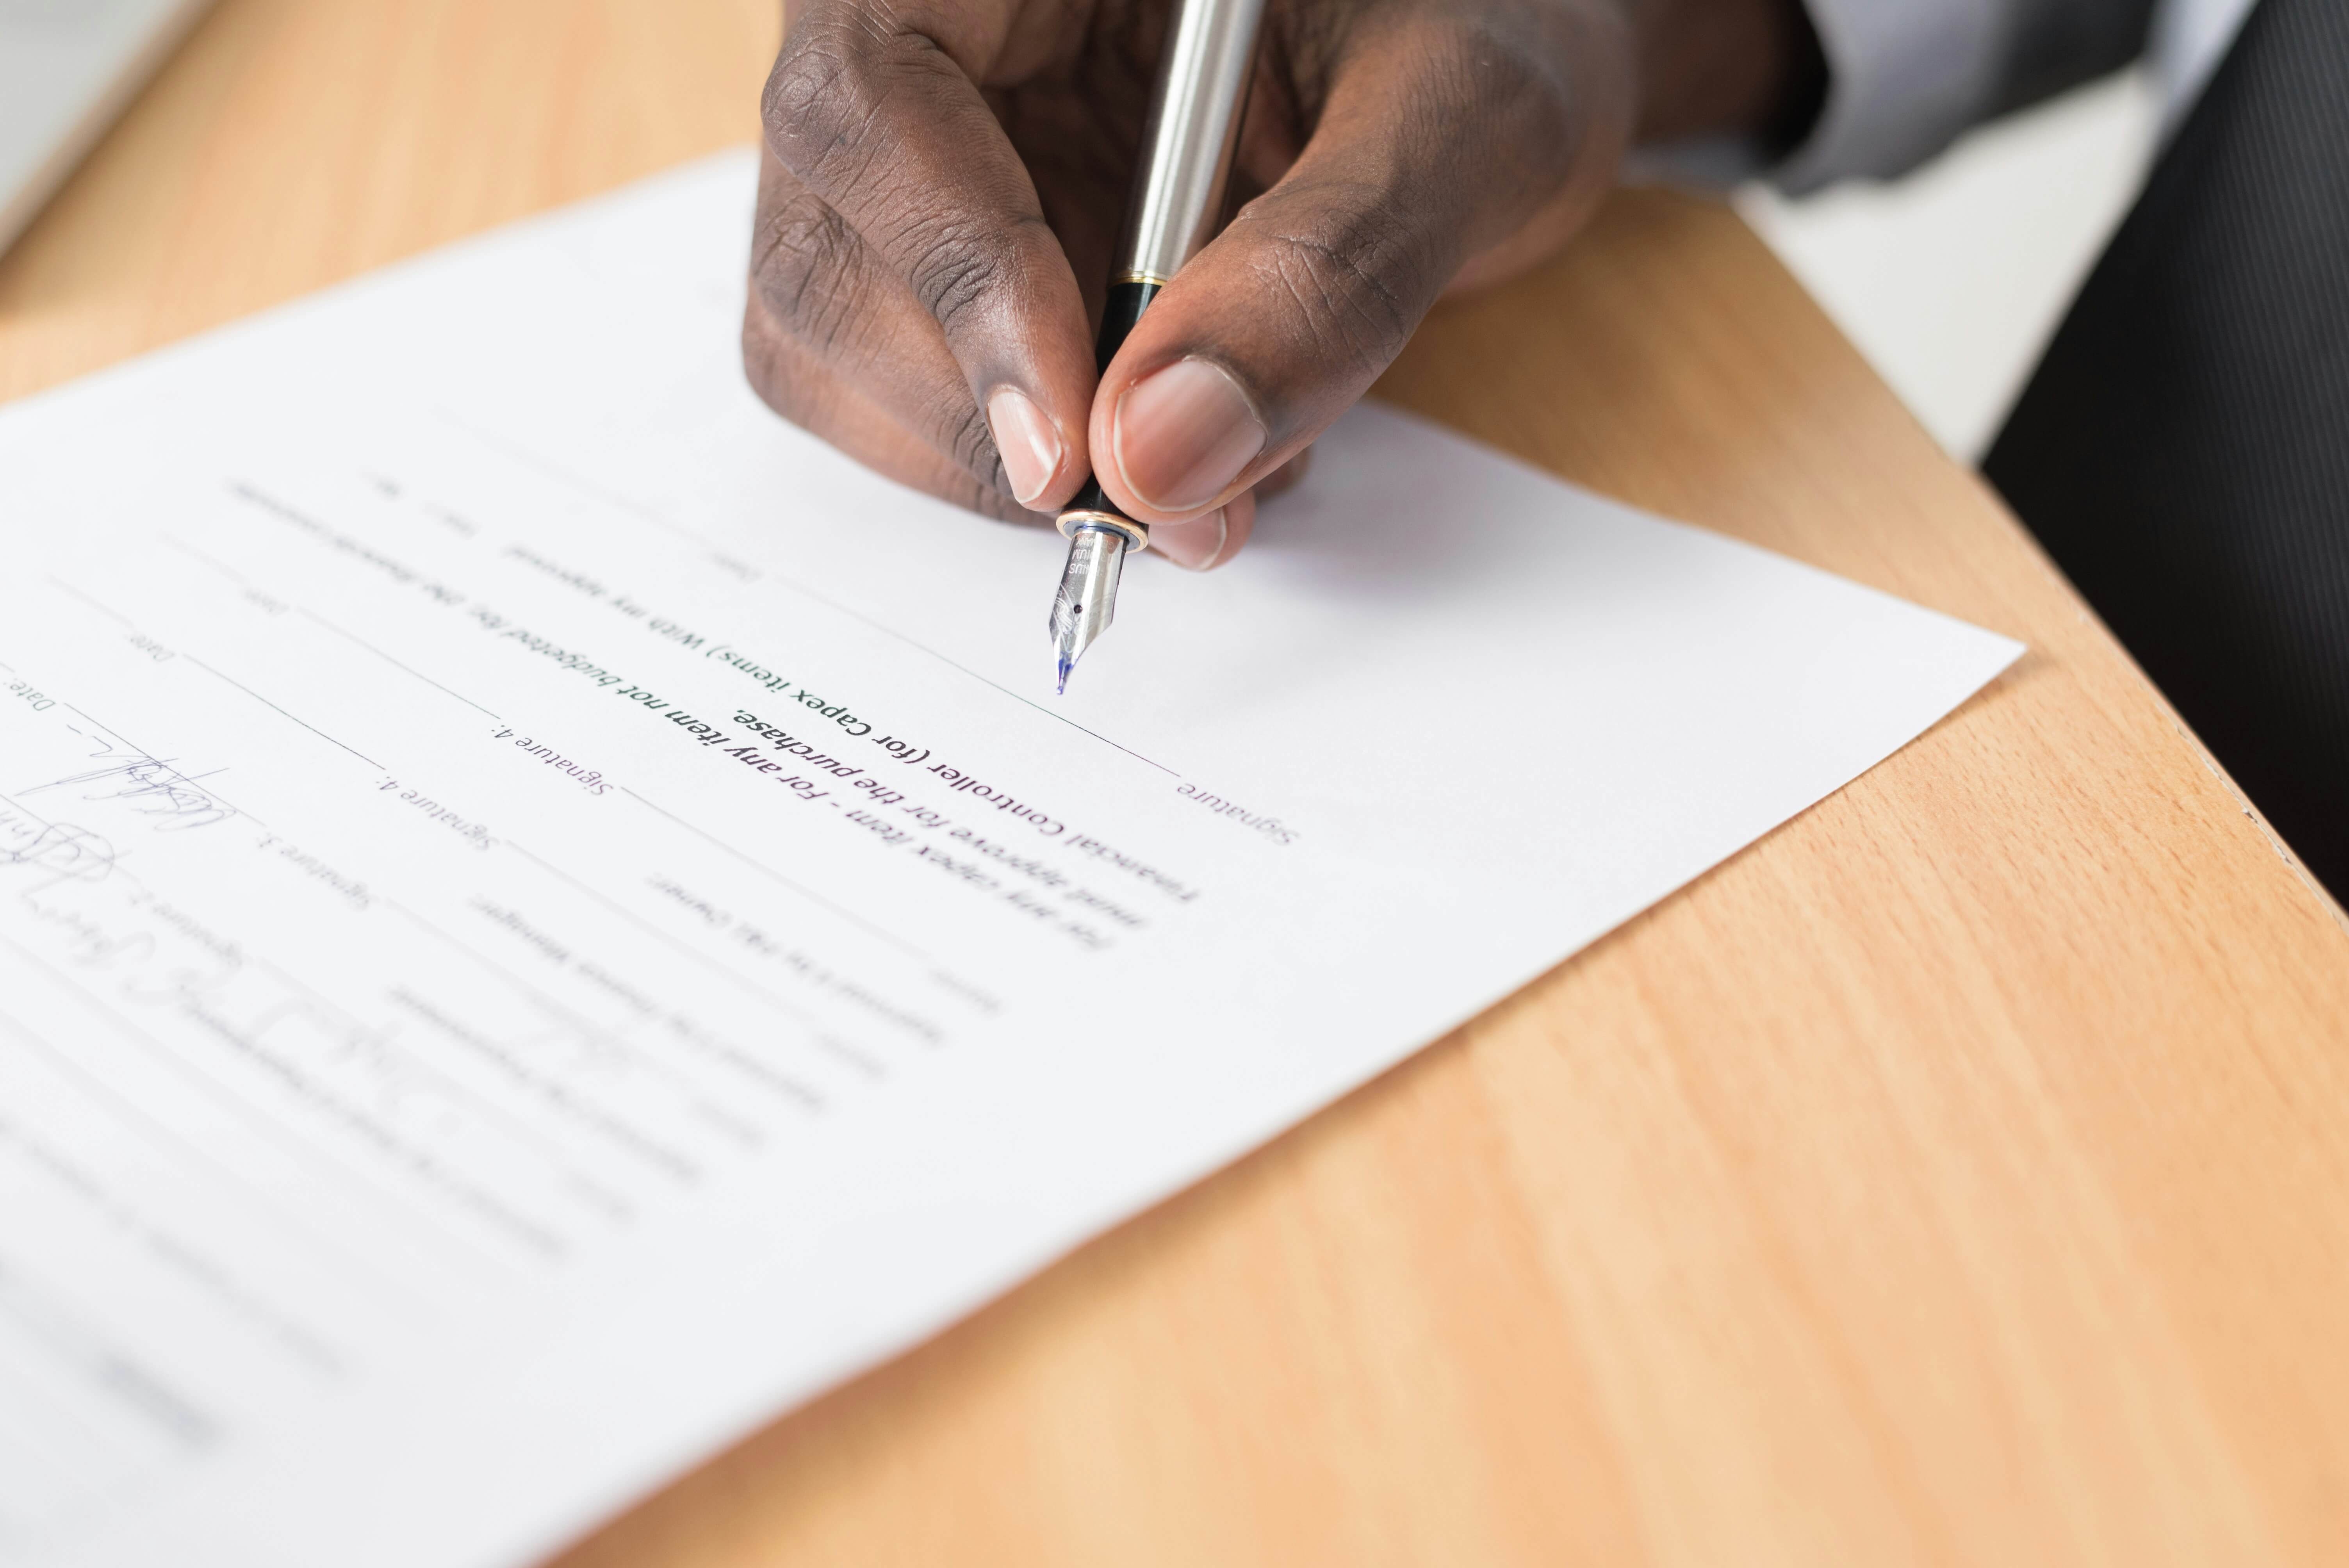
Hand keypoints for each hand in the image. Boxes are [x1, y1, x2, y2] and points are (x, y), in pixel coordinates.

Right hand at [745, 0, 1817, 567]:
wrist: (1483, 60)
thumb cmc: (1485, 26)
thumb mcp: (1462, 115)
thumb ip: (1329, 268)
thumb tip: (1164, 457)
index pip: (874, 102)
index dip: (958, 286)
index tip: (1070, 452)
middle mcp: (932, 32)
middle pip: (822, 245)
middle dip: (978, 415)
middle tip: (1159, 506)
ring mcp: (924, 154)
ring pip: (833, 340)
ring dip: (994, 461)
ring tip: (1199, 470)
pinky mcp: (947, 254)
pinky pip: (910, 391)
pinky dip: (1025, 464)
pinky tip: (1164, 440)